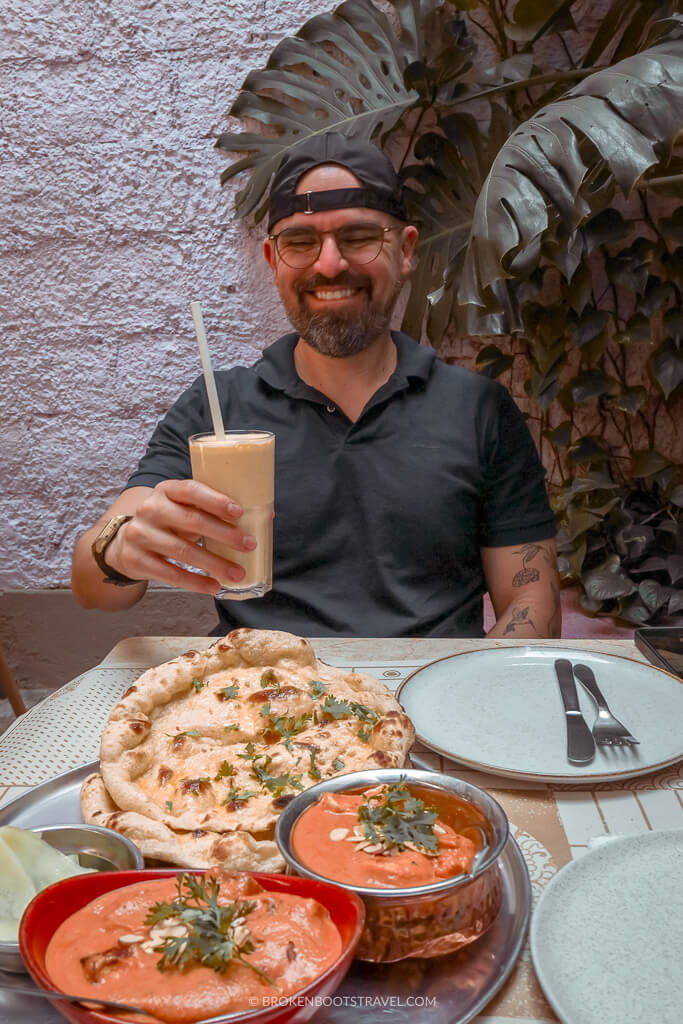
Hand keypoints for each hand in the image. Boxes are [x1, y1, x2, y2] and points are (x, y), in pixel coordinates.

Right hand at [104, 480, 255, 593]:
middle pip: (191, 521)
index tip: (239, 512)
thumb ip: (214, 510)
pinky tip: (213, 586)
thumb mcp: (183, 509)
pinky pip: (170, 574)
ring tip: (238, 573)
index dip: (215, 500)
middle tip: (249, 545)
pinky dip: (195, 582)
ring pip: (183, 551)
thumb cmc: (168, 522)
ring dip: (214, 563)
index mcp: (166, 490)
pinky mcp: (136, 560)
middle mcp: (150, 509)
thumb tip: (267, 515)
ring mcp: (140, 534)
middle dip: (224, 534)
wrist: (123, 543)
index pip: (191, 490)